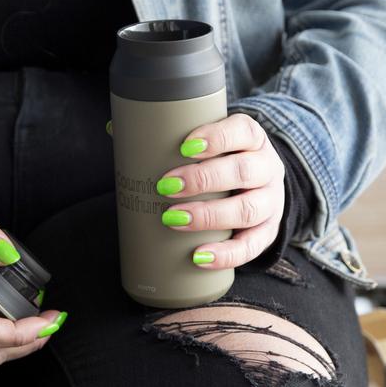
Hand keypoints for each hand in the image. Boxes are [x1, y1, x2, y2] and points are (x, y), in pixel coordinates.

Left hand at [155, 113, 285, 268]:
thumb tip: (114, 130)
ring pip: (249, 209)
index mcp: (252, 139)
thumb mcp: (209, 144)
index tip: (184, 147)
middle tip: (166, 187)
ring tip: (173, 220)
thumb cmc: (222, 160)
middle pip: (243, 171)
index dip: (216, 137)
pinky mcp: (268, 232)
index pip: (242, 130)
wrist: (258, 186)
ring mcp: (271, 202)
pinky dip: (227, 254)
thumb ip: (168, 136)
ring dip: (209, 216)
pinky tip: (199, 256)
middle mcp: (267, 168)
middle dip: (203, 179)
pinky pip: (252, 246)